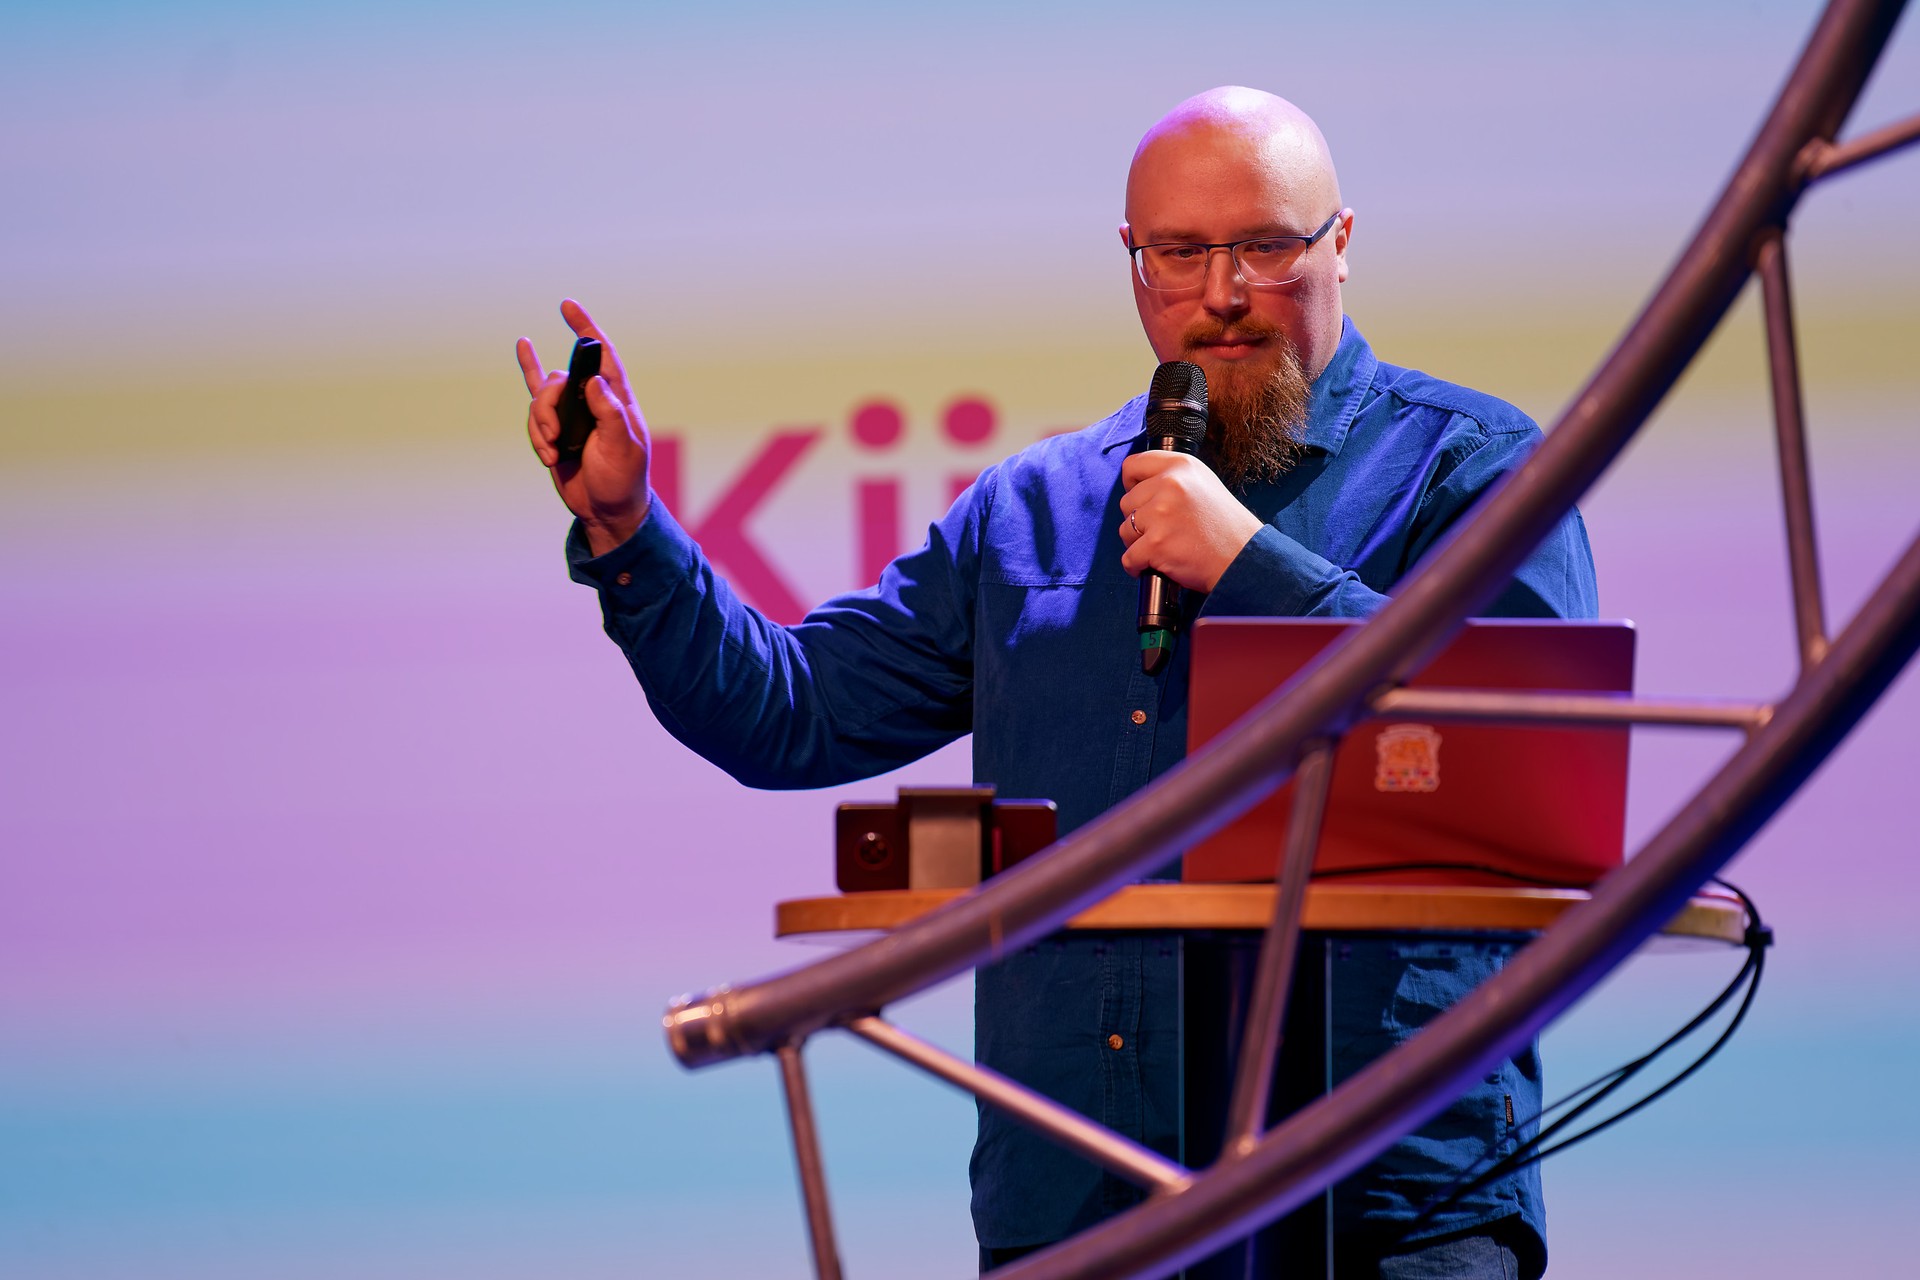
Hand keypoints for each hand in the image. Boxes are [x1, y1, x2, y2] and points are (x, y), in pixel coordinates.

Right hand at [517, 298, 650, 555]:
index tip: (567, 305)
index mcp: (616, 400)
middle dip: (548, 407)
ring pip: (541, 399)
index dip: (585, 328)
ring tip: (551, 453)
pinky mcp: (554, 432)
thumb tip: (593, 382)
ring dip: (539, 427)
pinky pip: (535, 406)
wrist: (606, 510)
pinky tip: (526, 358)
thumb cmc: (623, 480)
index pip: (601, 355)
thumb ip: (609, 415)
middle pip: (559, 381)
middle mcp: (592, 402)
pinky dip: (531, 414)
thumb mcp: (623, 449)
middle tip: (553, 438)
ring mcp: (572, 416)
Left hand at [1117, 451, 1263, 591]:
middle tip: (1164, 531)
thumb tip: (1137, 486)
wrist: (1243, 559)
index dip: (1132, 485)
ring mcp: (1161, 514)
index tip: (1141, 499)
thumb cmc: (1224, 526)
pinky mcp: (1156, 544)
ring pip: (1125, 530)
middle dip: (1139, 521)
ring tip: (1165, 547)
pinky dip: (1137, 566)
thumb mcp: (1202, 484)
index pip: (1133, 465)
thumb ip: (1171, 478)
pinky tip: (1155, 565)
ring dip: (1138, 544)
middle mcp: (1170, 484)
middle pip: (1126, 502)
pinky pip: (1128, 558)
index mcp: (1181, 466)